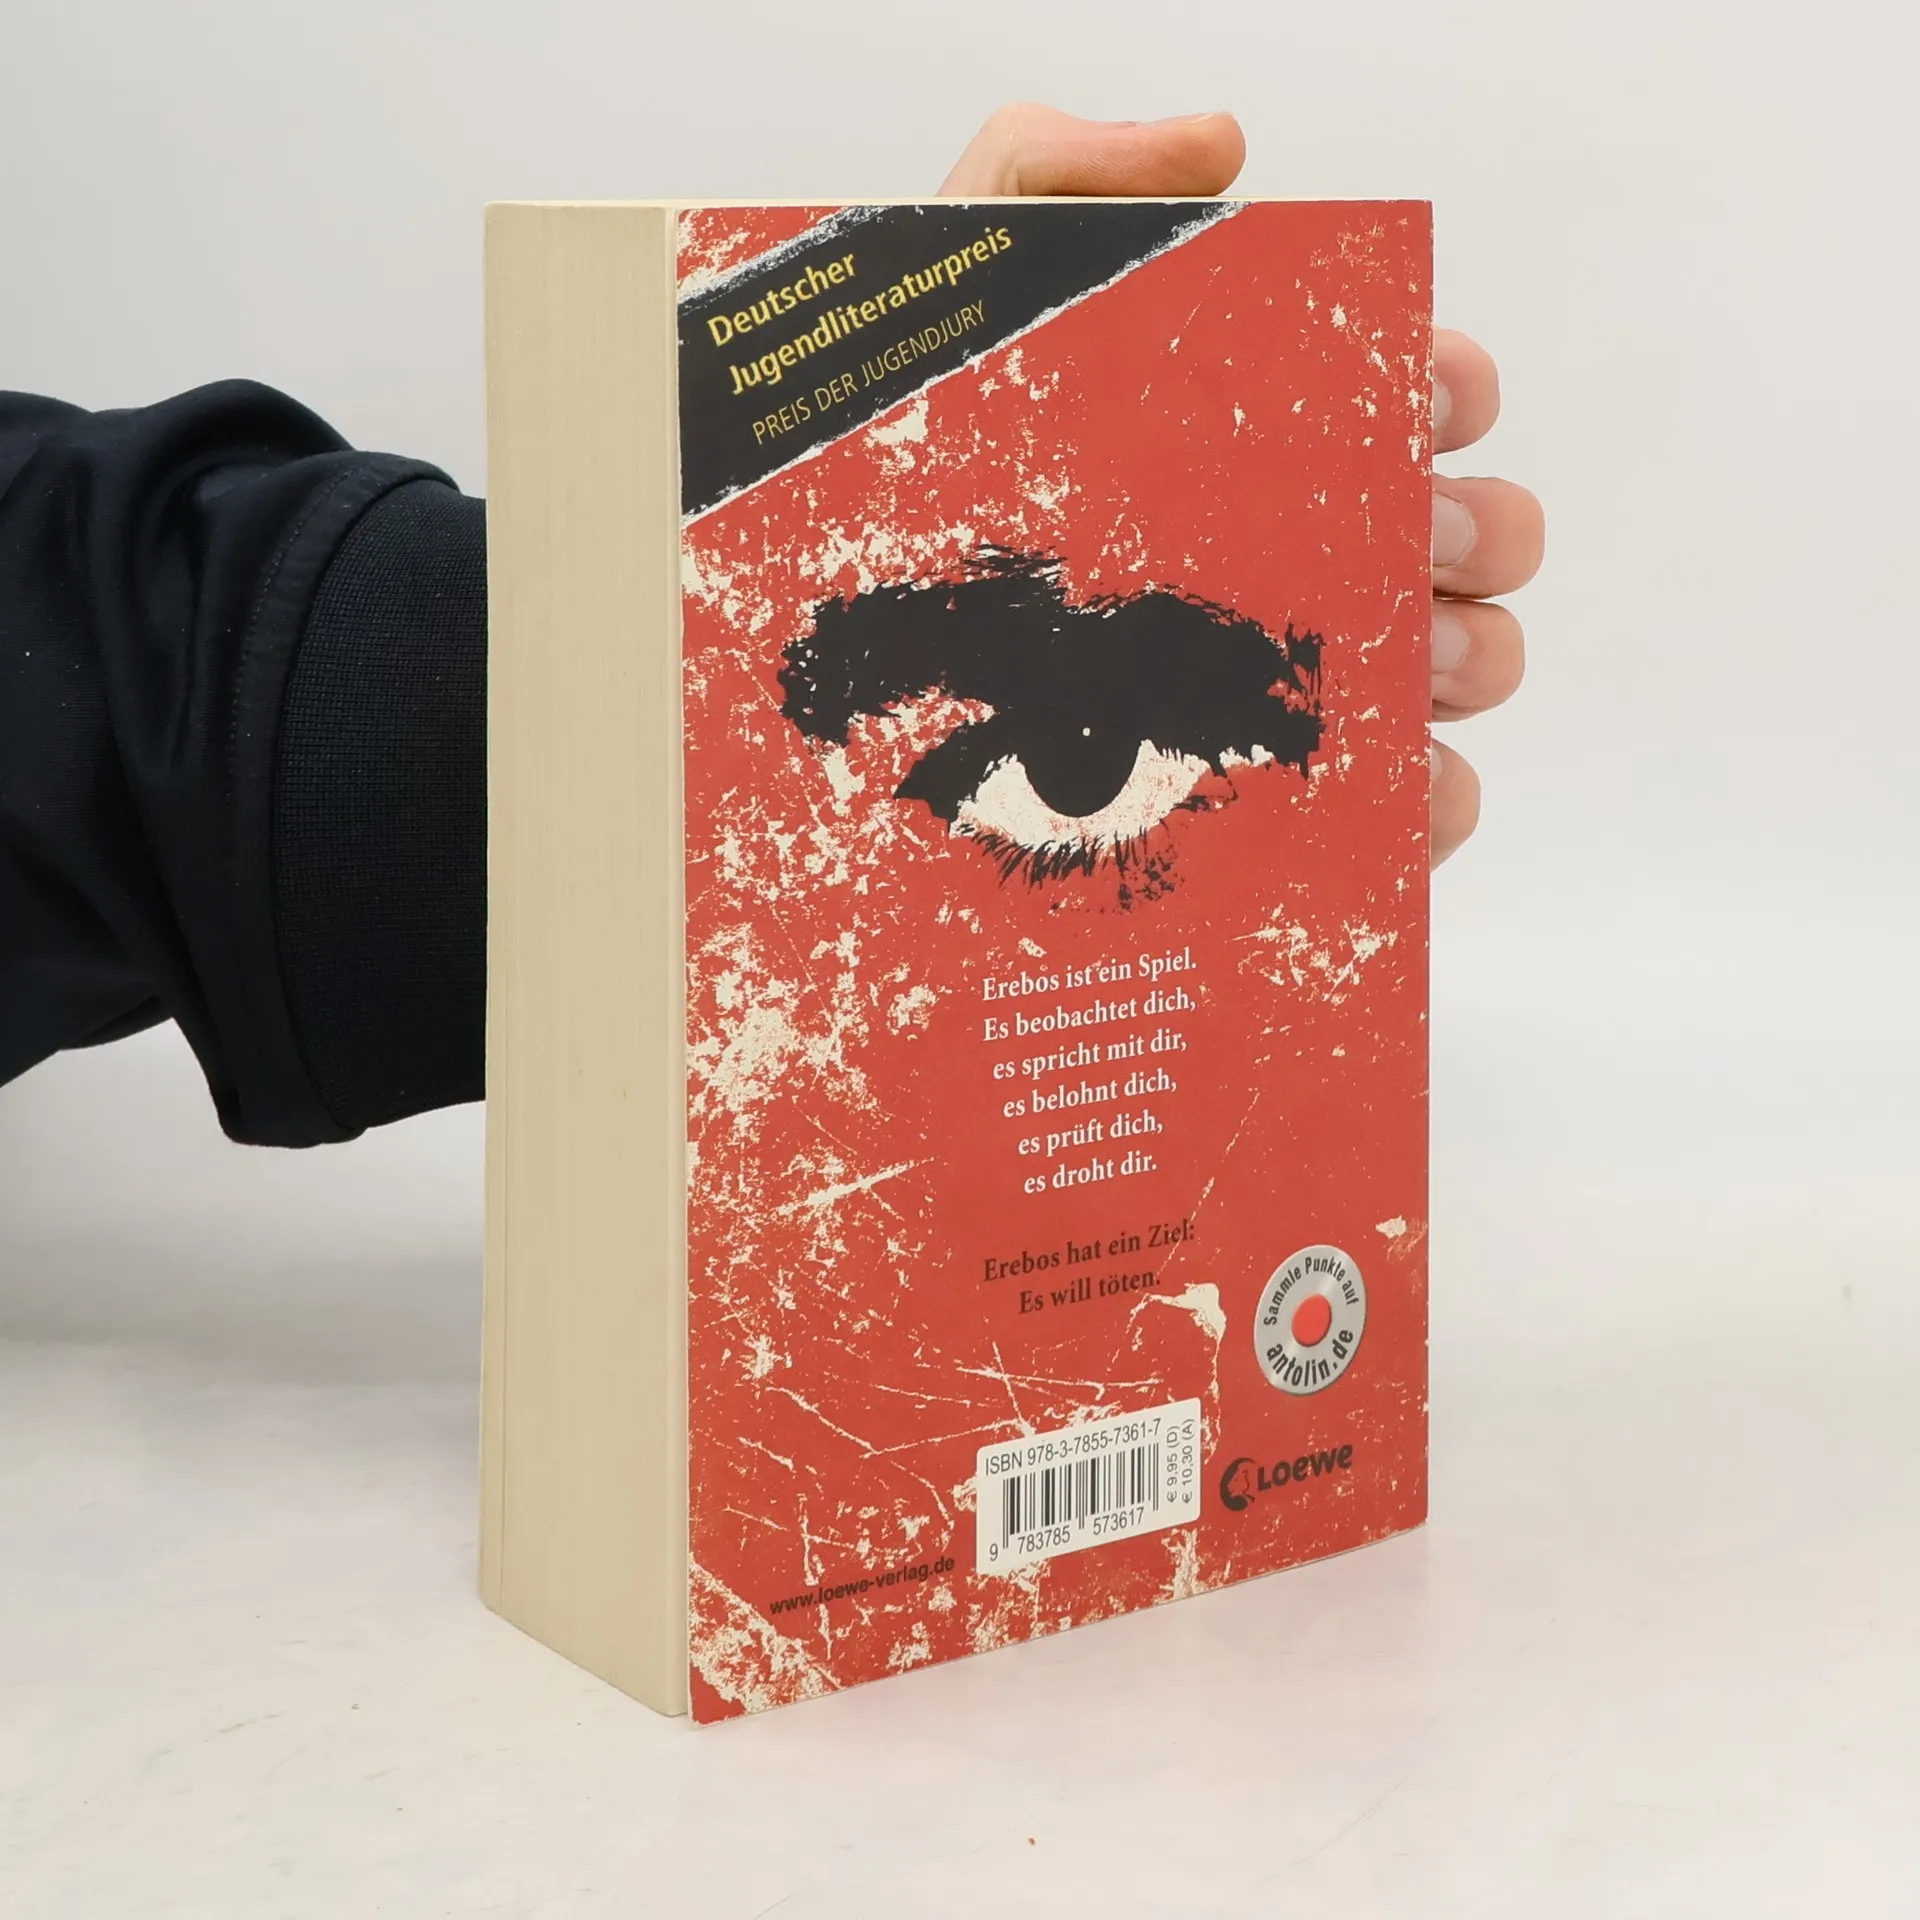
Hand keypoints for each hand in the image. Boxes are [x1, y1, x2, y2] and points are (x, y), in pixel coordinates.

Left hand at [941, 105, 1540, 865]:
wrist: (798, 666)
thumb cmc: (874, 484)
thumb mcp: (943, 302)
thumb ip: (1055, 174)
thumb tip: (1226, 144)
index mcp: (1242, 442)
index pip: (1402, 394)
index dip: (1446, 384)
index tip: (1424, 398)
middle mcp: (1278, 558)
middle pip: (1462, 533)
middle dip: (1472, 528)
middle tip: (1408, 538)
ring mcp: (1275, 692)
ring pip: (1455, 670)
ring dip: (1467, 659)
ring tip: (1402, 663)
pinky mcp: (1259, 812)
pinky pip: (1401, 819)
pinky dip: (1433, 806)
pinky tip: (1394, 788)